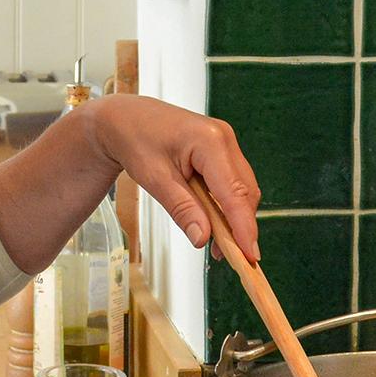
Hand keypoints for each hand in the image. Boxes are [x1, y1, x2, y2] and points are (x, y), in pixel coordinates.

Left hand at [83, 95, 260, 261]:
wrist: (125, 117)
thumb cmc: (135, 141)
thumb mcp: (154, 179)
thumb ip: (182, 208)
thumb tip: (203, 239)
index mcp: (209, 141)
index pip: (234, 192)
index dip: (244, 226)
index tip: (250, 256)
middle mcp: (225, 138)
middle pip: (244, 192)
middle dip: (240, 227)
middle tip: (230, 258)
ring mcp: (226, 142)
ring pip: (241, 189)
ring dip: (233, 218)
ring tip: (218, 247)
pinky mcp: (221, 150)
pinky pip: (231, 183)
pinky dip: (226, 206)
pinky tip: (214, 224)